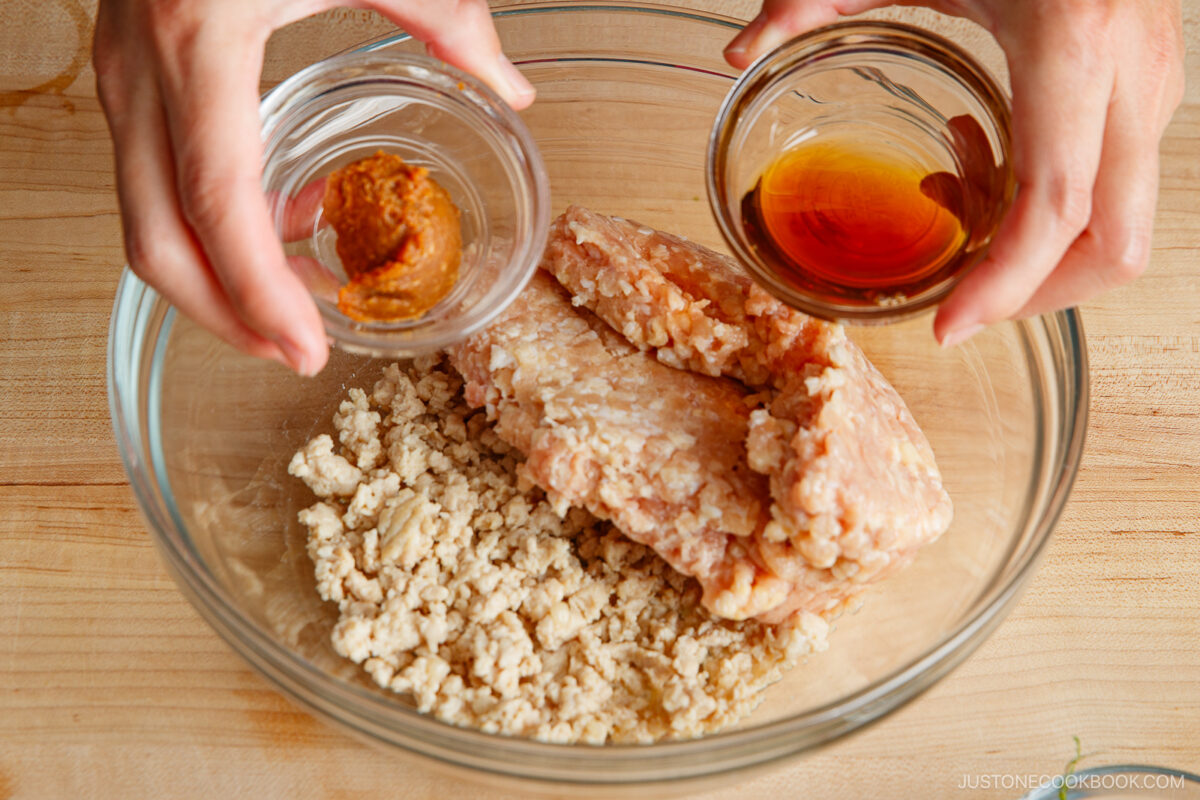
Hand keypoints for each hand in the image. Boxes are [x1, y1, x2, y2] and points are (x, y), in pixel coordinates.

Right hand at [94, 0, 534, 374]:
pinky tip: (286, 221)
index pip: (216, 204)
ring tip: (297, 306)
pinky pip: (153, 181)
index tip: (306, 349)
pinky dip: (208, 226)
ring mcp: (121, 77)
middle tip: (299, 354)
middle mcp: (141, 73)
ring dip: (215, 282)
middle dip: (225, 319)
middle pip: (156, 241)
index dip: (257, 293)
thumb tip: (513, 88)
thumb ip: (446, 18)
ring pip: (143, 222)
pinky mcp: (128, 77)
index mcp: (200, 42)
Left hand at [725, 0, 1184, 344]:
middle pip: (1115, 245)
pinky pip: (1117, 182)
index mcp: (1072, 39)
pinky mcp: (1148, 77)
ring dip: (1042, 253)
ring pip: (1127, 224)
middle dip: (1035, 297)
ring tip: (951, 196)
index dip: (1003, 287)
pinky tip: (976, 150)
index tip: (945, 328)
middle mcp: (1133, 70)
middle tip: (957, 304)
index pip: (1056, 207)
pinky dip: (1053, 206)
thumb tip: (739, 53)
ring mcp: (1153, 77)